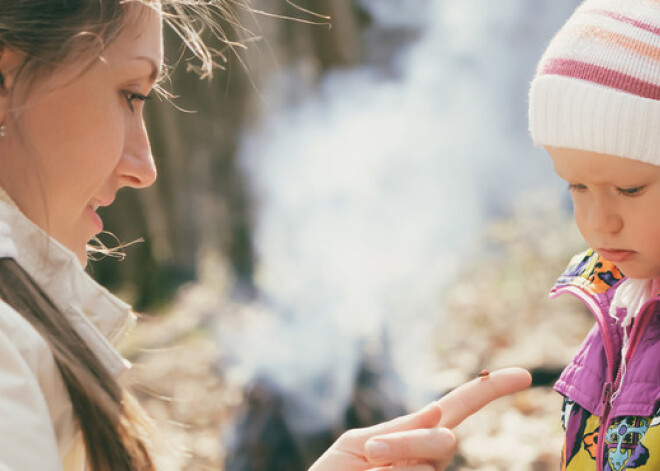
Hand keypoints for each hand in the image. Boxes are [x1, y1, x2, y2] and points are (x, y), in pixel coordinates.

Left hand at [308, 367, 530, 470]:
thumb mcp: (359, 446)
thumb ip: (399, 432)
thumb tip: (439, 411)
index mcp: (416, 436)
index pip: (459, 407)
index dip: (490, 389)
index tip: (524, 374)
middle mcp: (429, 459)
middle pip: (443, 441)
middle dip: (408, 443)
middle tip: (370, 452)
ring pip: (425, 468)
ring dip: (390, 466)